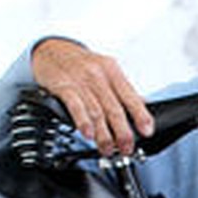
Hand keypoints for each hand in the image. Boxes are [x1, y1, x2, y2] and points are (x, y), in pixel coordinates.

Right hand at [31, 38, 153, 155]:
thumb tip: (142, 108)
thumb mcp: (105, 69)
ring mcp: (80, 80)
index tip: (147, 131)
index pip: (131, 96)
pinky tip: (88, 134)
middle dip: (122, 132)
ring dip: (103, 134)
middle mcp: (97, 74)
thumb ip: (122, 89)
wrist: (50, 49)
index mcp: (112, 70)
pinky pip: (75, 106)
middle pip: (114, 108)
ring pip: (96, 111)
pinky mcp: (63, 86)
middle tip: (126, 148)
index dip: (141, 115)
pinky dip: (83, 121)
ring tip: (107, 148)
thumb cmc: (81, 63)